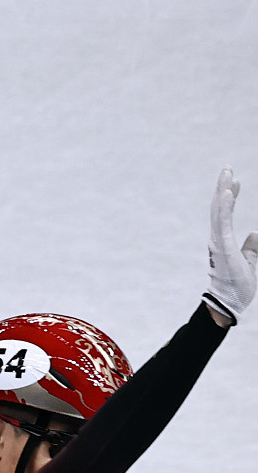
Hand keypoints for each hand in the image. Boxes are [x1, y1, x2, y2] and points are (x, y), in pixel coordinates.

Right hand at [207, 167, 256, 323]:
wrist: (231, 303)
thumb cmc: (240, 286)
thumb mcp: (253, 261)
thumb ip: (253, 248)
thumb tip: (255, 234)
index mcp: (224, 242)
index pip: (225, 214)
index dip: (230, 197)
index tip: (236, 182)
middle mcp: (218, 239)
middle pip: (219, 208)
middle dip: (223, 187)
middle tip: (226, 168)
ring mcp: (218, 242)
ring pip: (219, 211)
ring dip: (222, 191)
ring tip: (226, 174)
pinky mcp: (222, 246)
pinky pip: (223, 222)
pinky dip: (225, 206)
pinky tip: (227, 192)